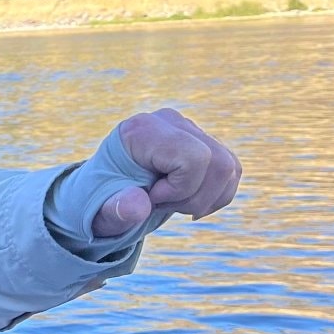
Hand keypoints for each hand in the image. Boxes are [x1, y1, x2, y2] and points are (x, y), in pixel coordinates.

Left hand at [91, 108, 241, 238]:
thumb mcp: (102, 212)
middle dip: (195, 197)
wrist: (106, 193)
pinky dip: (215, 196)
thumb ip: (116, 210)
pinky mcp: (203, 142)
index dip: (180, 188)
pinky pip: (232, 170)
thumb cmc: (103, 201)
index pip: (193, 157)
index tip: (151, 196)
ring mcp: (189, 129)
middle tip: (161, 204)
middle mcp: (170, 121)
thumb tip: (139, 206)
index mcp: (142, 130)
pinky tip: (187, 201)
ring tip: (171, 202)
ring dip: (205, 199)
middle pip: (219, 163)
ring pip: (229, 168)